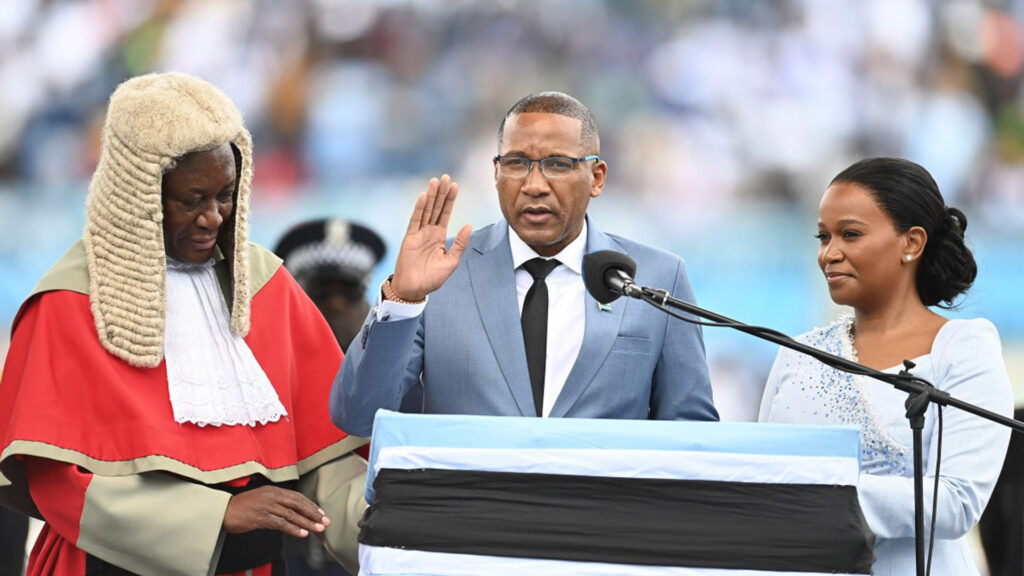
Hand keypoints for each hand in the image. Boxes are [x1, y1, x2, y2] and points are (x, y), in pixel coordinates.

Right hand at [223, 486, 329, 537]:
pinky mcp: (260, 518)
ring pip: (291, 515)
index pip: (297, 497)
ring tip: (318, 529)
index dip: (310, 505)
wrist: (223, 511)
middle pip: (298, 504)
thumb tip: (294, 510)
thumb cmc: (243, 506)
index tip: (321, 513)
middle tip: (325, 521)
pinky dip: (293, 529)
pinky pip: (281, 524)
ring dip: (307, 522)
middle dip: (313, 513)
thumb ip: (277, 501)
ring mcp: (266, 506)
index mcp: (273, 490)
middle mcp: (272, 496)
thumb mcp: (262, 498)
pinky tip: (303, 533)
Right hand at [390, 174, 471, 300]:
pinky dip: (420, 208)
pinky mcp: (409, 238)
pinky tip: (425, 196)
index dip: (450, 200)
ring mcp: (418, 233)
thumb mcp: (452, 261)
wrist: (415, 289)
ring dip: (431, 196)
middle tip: (446, 176)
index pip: (445, 213)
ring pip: (426, 210)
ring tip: (436, 181)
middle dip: (441, 192)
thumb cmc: (432, 278)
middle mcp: (429, 232)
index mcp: (439, 236)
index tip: (455, 185)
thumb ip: (460, 243)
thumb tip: (469, 225)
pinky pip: (415, 220)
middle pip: (436, 208)